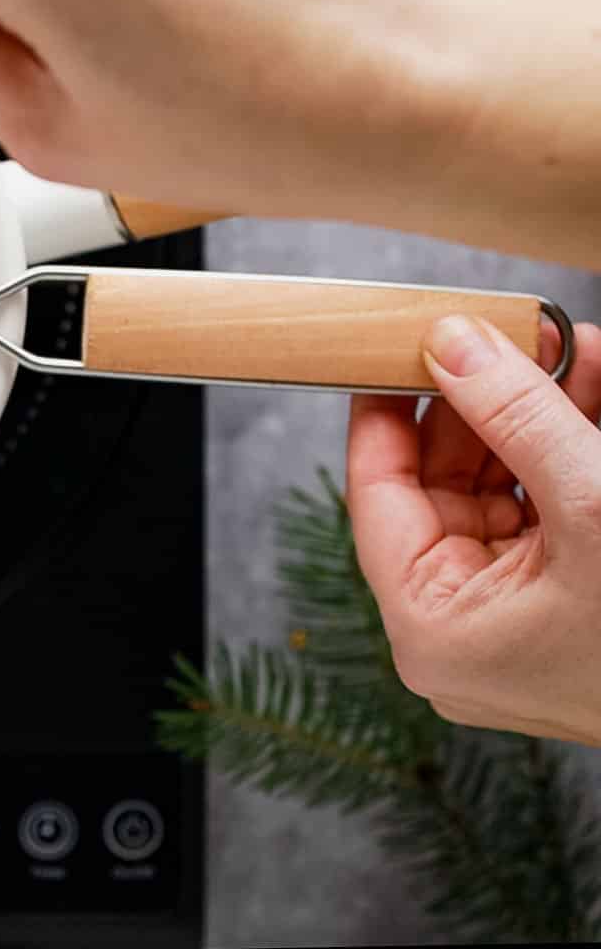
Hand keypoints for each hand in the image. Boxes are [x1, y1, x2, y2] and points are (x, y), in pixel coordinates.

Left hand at [346, 316, 600, 744]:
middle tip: (504, 327)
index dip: (385, 409)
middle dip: (483, 398)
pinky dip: (572, 446)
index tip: (390, 344)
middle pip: (444, 483)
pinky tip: (597, 381)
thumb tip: (453, 342)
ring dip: (537, 411)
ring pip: (506, 486)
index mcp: (432, 628)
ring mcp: (519, 621)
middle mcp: (462, 631)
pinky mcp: (572, 606)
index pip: (378, 493)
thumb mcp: (593, 504)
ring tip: (569, 342)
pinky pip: (554, 508)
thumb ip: (518, 416)